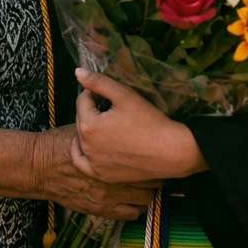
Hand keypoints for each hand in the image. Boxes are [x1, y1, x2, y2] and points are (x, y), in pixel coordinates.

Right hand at [31, 126, 156, 220]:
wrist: (40, 167)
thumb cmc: (61, 143)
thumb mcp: (85, 126)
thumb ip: (105, 124)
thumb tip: (120, 110)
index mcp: (112, 155)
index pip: (147, 158)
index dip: (155, 154)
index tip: (158, 149)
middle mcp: (114, 179)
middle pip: (151, 181)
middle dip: (157, 174)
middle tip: (159, 166)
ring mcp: (108, 197)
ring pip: (144, 200)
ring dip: (149, 191)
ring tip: (149, 183)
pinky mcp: (100, 210)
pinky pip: (130, 214)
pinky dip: (136, 207)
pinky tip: (134, 198)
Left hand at [72, 68, 205, 184]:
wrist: (170, 151)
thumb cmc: (149, 120)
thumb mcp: (124, 95)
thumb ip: (98, 82)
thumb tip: (77, 72)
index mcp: (89, 125)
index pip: (82, 100)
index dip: (94, 92)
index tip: (108, 93)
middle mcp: (87, 146)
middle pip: (81, 119)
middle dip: (91, 110)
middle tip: (110, 107)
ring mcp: (94, 164)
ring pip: (81, 140)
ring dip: (87, 128)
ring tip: (104, 122)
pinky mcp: (103, 175)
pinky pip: (82, 164)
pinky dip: (81, 153)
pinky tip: (85, 146)